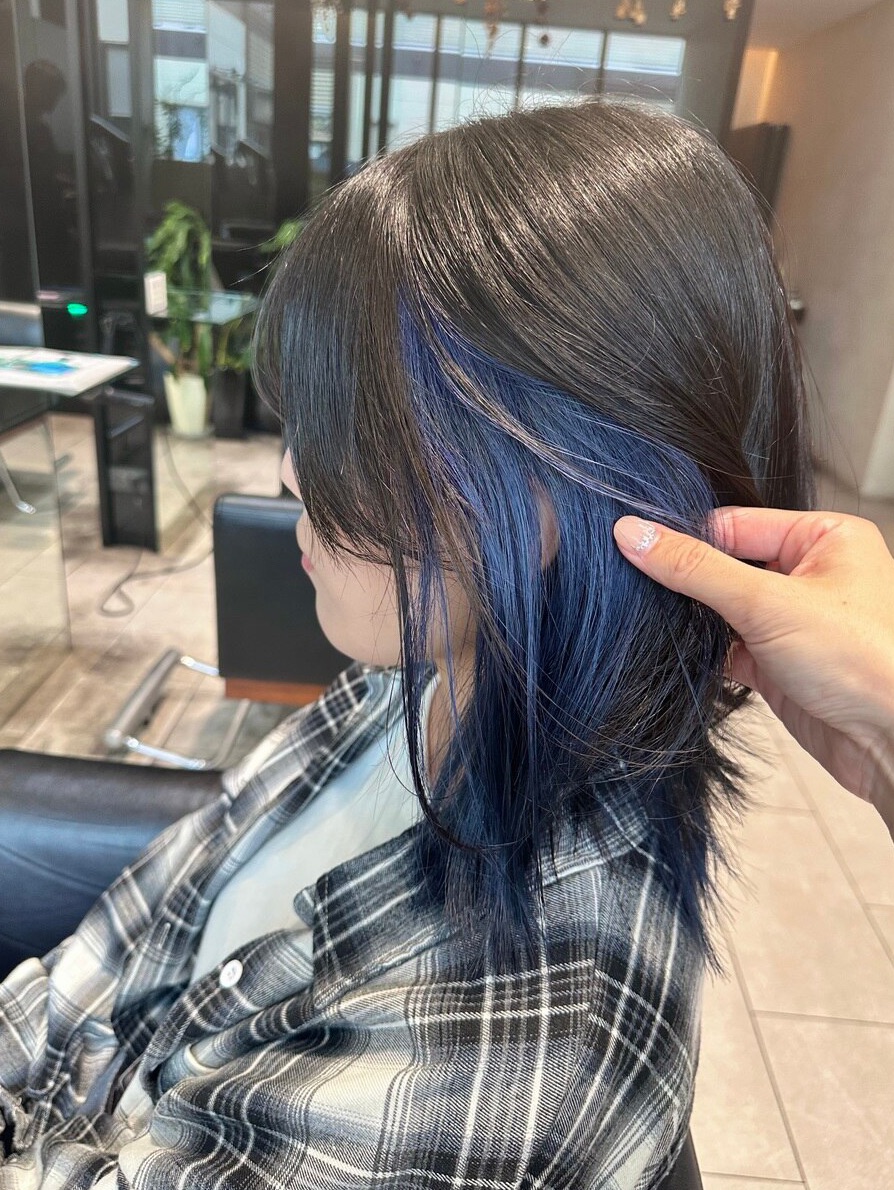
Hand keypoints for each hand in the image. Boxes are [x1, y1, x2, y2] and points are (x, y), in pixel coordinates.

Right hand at [613, 508, 893, 839]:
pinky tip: (674, 653)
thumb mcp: (768, 603)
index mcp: (825, 538)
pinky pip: (728, 648)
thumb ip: (695, 569)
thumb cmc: (864, 662)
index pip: (735, 524)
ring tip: (649, 620)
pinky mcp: (780, 666)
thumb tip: (635, 535)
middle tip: (633, 584)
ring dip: (693, 620)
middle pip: (726, 565)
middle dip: (686, 581)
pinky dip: (703, 653)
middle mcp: (812, 575)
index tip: (633, 546)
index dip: (686, 537)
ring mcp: (794, 623)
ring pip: (723, 609)